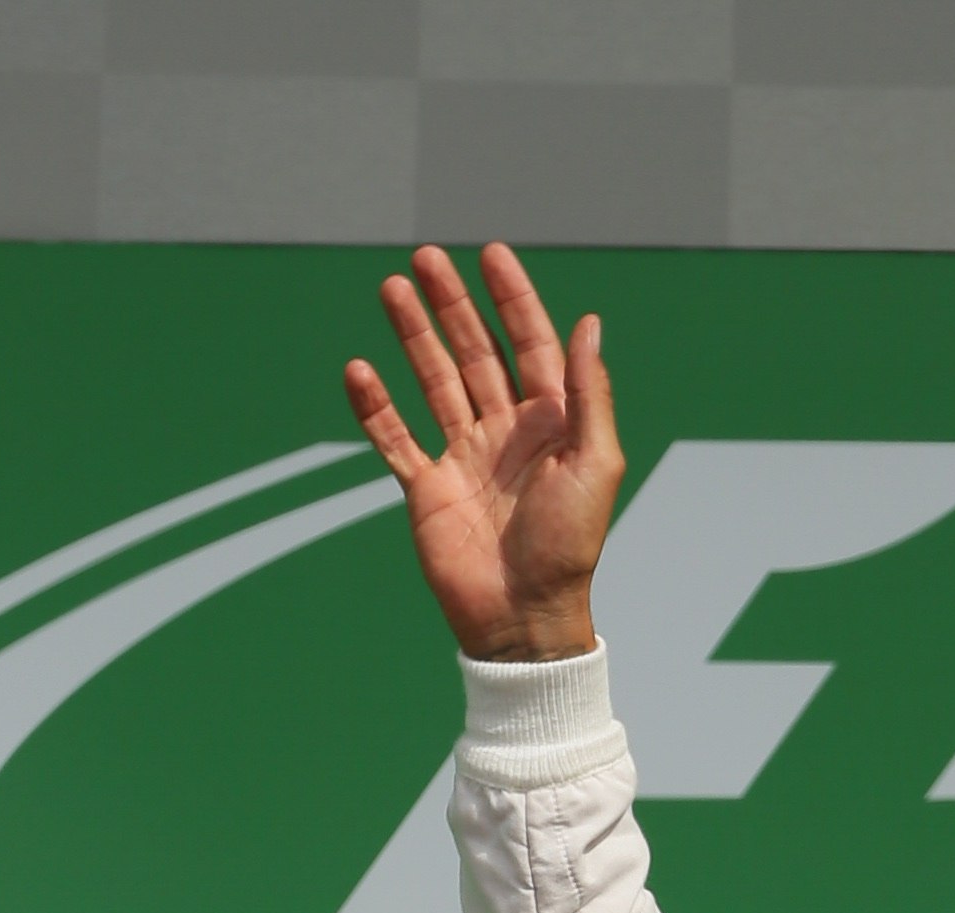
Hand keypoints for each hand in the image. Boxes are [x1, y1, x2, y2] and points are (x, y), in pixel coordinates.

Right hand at [343, 243, 623, 661]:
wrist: (524, 616)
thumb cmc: (569, 546)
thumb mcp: (594, 464)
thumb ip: (588, 394)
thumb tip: (589, 324)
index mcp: (552, 425)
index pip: (531, 346)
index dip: (513, 300)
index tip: (492, 255)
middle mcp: (506, 433)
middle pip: (475, 353)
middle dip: (452, 304)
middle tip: (426, 257)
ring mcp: (464, 457)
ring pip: (434, 382)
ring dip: (413, 336)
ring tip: (391, 287)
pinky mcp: (426, 487)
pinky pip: (395, 438)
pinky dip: (375, 407)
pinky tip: (359, 370)